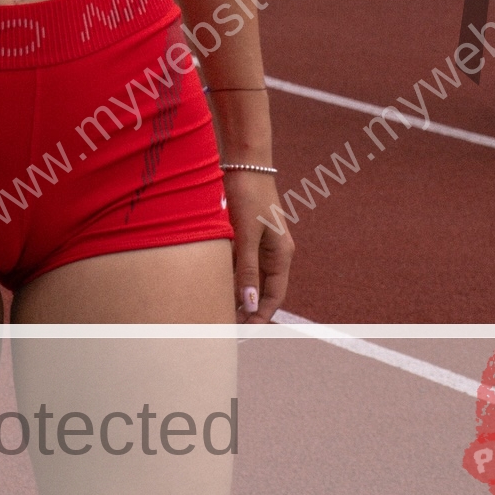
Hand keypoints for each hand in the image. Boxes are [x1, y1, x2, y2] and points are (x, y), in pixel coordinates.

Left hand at [225, 170, 292, 323]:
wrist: (244, 161)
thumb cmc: (248, 194)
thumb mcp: (246, 233)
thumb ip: (247, 268)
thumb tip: (249, 303)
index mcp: (281, 254)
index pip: (274, 296)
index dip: (259, 317)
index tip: (242, 333)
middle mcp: (274, 252)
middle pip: (261, 290)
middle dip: (245, 309)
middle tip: (224, 325)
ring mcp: (261, 243)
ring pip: (248, 277)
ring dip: (235, 292)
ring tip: (215, 308)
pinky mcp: (247, 234)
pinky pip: (239, 262)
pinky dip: (228, 273)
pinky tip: (213, 281)